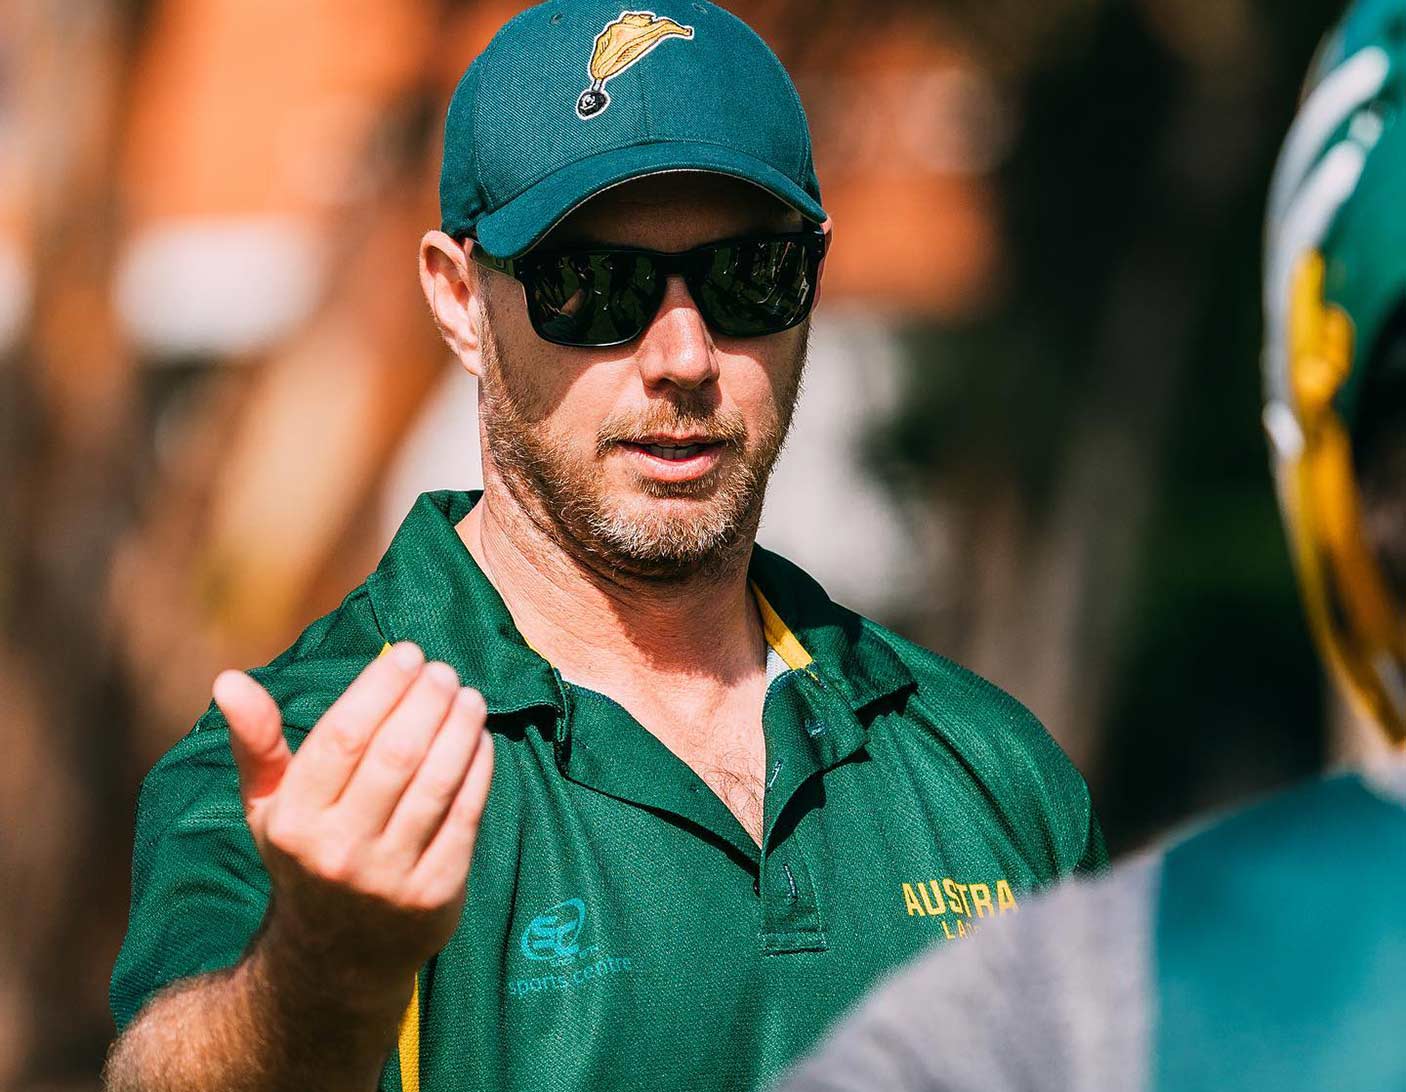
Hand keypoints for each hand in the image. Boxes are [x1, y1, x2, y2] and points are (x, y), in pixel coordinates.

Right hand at [212, 643, 493, 1001]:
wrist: (334, 960)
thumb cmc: (305, 857)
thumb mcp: (268, 807)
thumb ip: (255, 742)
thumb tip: (228, 679)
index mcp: (292, 821)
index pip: (343, 737)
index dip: (381, 687)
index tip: (408, 654)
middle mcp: (338, 851)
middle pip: (395, 755)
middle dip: (427, 701)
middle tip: (444, 671)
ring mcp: (389, 877)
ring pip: (435, 783)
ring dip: (460, 730)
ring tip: (469, 697)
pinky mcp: (434, 895)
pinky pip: (465, 817)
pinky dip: (478, 770)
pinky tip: (481, 739)